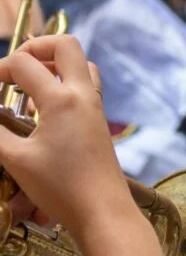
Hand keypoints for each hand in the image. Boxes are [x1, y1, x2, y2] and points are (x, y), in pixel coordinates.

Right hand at [0, 35, 134, 237]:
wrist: (103, 210)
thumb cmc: (60, 187)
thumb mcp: (15, 159)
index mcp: (62, 99)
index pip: (23, 64)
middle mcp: (83, 94)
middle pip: (66, 45)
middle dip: (35, 47)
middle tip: (11, 68)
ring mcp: (95, 106)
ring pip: (81, 64)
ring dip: (54, 63)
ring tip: (27, 83)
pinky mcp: (99, 120)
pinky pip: (86, 85)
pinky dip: (64, 82)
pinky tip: (44, 106)